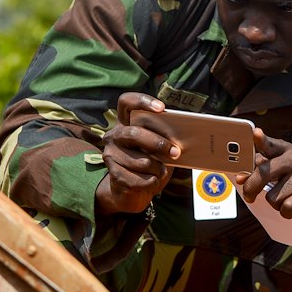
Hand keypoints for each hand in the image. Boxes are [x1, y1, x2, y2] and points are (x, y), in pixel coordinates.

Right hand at [96, 92, 179, 214]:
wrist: (131, 190)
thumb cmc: (149, 164)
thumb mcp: (156, 148)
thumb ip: (163, 139)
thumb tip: (180, 140)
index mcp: (125, 123)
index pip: (126, 102)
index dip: (142, 101)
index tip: (161, 108)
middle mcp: (114, 135)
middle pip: (134, 133)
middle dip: (158, 143)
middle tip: (176, 152)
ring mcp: (110, 155)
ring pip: (141, 161)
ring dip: (158, 169)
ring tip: (162, 171)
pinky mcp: (113, 174)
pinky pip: (138, 179)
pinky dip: (151, 182)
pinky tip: (153, 181)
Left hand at [235, 128, 291, 217]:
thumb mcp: (284, 165)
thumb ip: (261, 168)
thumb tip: (240, 178)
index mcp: (285, 150)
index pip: (270, 144)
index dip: (261, 140)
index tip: (255, 133)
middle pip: (263, 175)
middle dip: (251, 189)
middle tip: (249, 196)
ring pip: (273, 197)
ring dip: (275, 203)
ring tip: (286, 198)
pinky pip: (287, 208)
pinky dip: (286, 212)